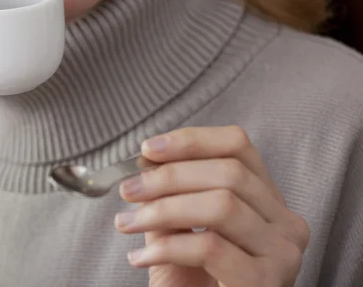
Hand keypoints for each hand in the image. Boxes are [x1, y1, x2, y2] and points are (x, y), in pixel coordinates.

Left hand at [115, 126, 309, 286]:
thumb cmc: (192, 282)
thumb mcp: (179, 230)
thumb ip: (171, 195)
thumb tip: (148, 160)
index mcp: (267, 202)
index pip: (238, 146)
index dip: (192, 140)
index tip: (148, 149)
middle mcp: (286, 224)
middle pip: (230, 173)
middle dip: (169, 176)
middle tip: (128, 190)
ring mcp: (282, 254)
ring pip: (221, 205)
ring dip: (163, 209)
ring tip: (127, 223)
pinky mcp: (266, 283)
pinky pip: (211, 247)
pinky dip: (167, 247)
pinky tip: (140, 257)